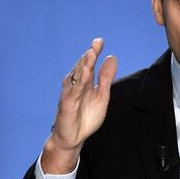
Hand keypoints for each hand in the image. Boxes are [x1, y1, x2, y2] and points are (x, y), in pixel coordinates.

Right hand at [41, 38, 117, 173]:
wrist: (74, 138)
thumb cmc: (86, 117)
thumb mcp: (102, 95)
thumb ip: (106, 78)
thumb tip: (112, 57)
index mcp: (84, 82)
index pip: (89, 64)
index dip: (94, 52)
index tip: (100, 40)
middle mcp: (76, 84)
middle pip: (82, 66)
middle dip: (89, 55)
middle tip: (97, 43)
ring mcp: (70, 93)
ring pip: (77, 76)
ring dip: (83, 64)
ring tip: (91, 53)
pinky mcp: (67, 103)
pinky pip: (73, 91)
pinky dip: (79, 81)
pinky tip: (84, 72)